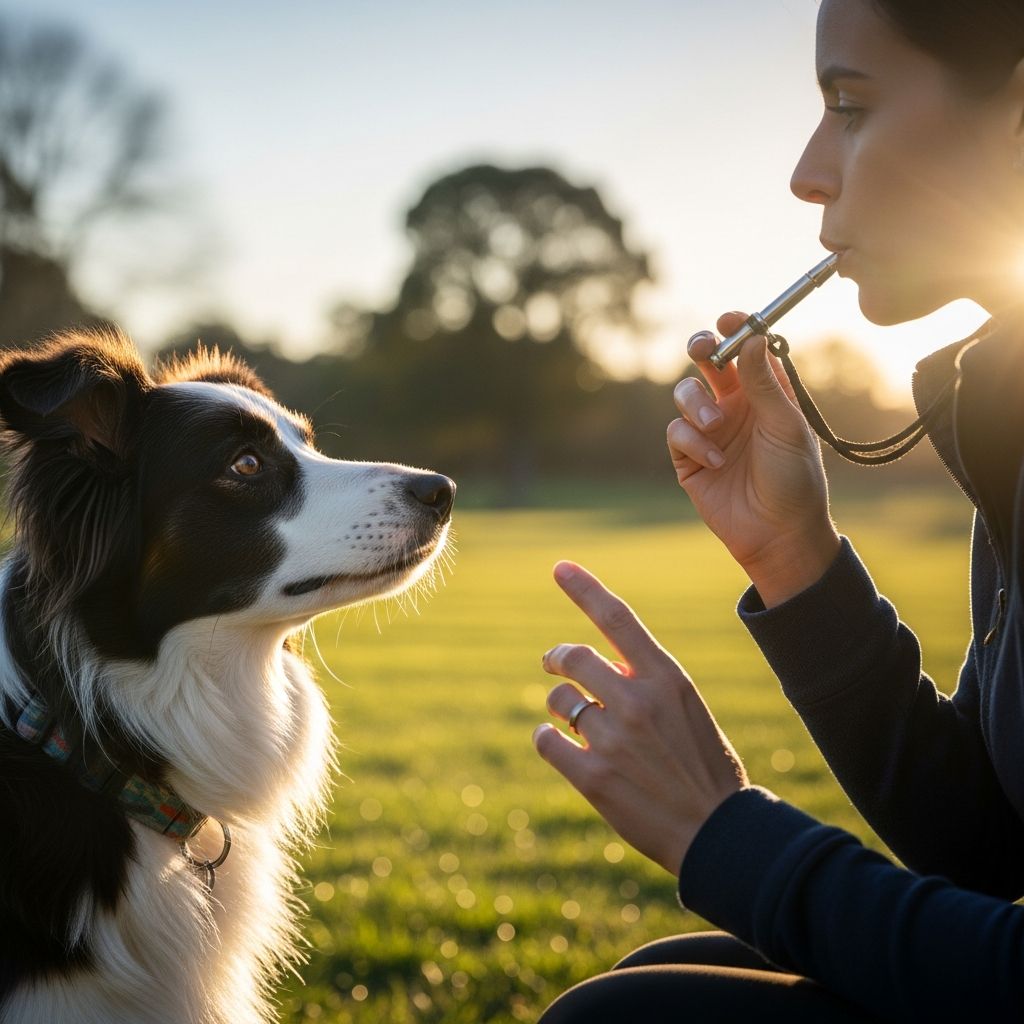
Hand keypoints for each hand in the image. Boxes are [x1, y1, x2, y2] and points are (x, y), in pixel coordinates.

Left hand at [533, 561, 746, 875]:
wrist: (716, 832)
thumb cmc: (702, 765)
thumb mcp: (686, 708)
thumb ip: (645, 681)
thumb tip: (597, 663)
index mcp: (667, 677)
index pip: (618, 618)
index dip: (585, 588)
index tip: (560, 567)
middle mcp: (638, 701)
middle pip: (573, 656)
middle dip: (556, 658)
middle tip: (552, 664)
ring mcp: (614, 739)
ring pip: (558, 701)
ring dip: (558, 707)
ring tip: (571, 720)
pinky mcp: (593, 776)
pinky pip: (546, 740)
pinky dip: (548, 739)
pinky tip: (560, 746)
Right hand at [668, 315, 839, 605]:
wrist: (778, 534)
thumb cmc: (795, 479)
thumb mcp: (785, 427)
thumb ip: (765, 384)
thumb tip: (753, 337)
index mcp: (766, 394)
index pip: (747, 349)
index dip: (736, 329)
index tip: (728, 319)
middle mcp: (735, 406)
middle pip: (707, 362)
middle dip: (701, 349)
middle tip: (702, 348)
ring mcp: (709, 431)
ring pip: (685, 394)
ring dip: (696, 404)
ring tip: (716, 428)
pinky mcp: (688, 457)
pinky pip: (676, 432)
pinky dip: (693, 442)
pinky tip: (716, 461)